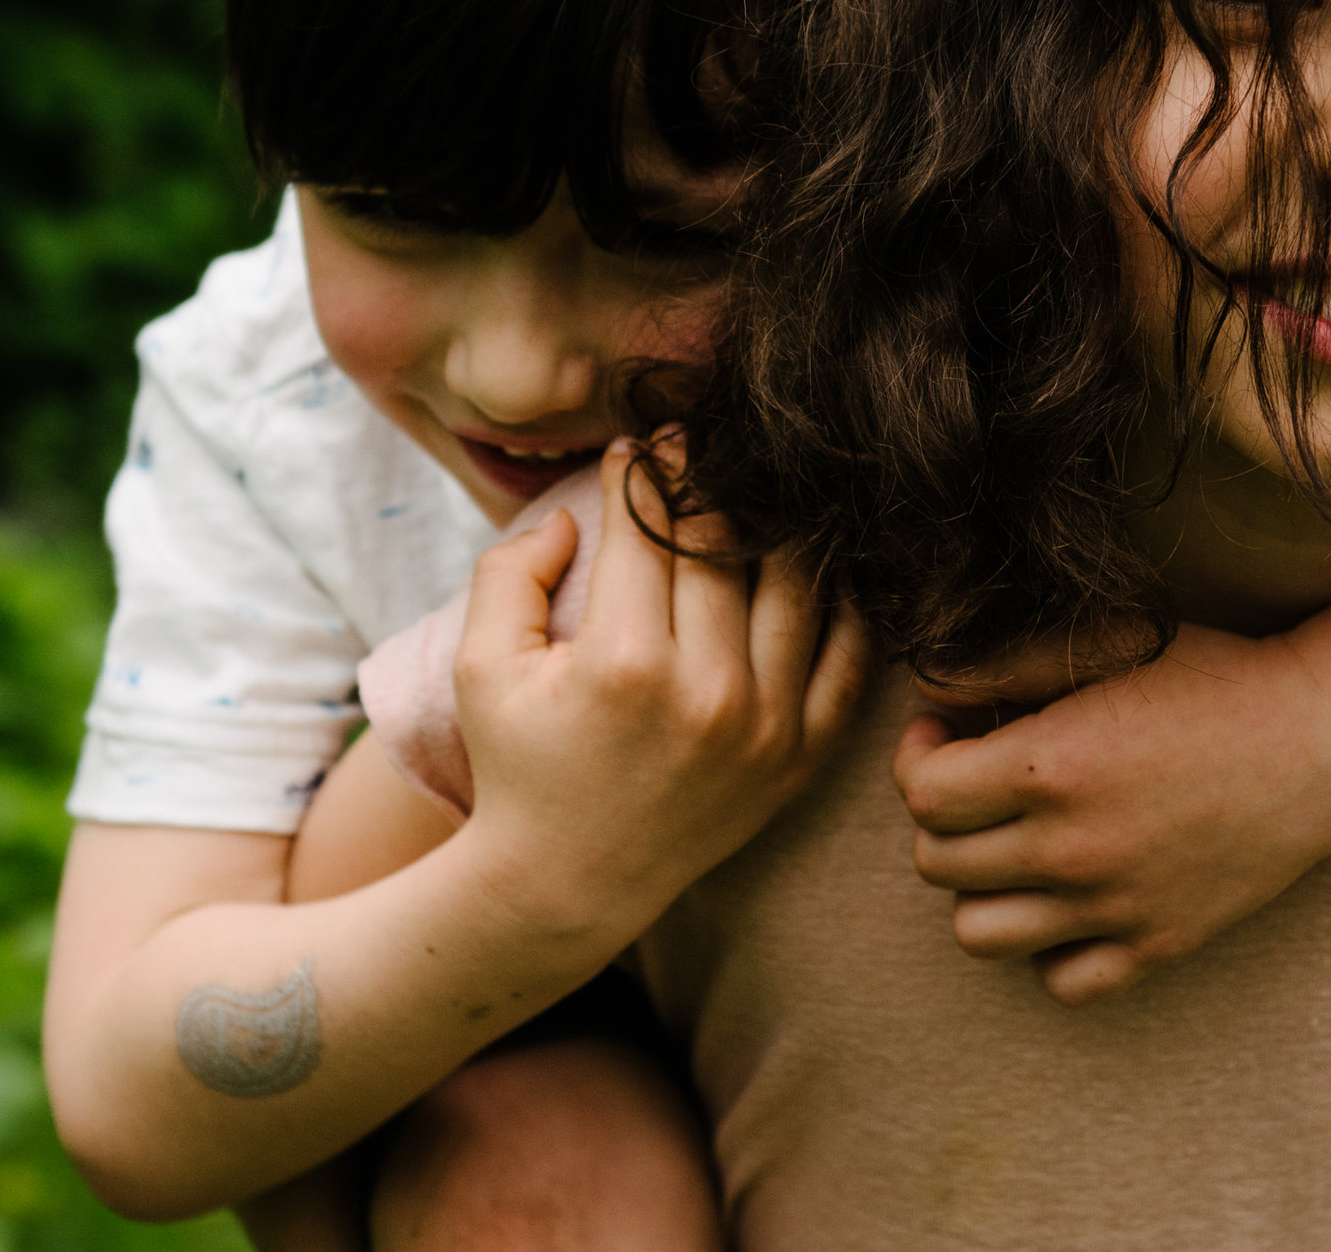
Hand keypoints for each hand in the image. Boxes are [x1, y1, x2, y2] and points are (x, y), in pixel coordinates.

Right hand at [455, 438, 871, 943]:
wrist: (566, 884)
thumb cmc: (520, 766)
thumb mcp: (481, 667)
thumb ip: (509, 574)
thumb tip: (577, 514)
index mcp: (623, 662)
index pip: (648, 529)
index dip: (642, 473)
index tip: (641, 446)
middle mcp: (707, 692)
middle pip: (725, 544)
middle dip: (708, 483)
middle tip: (700, 452)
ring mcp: (766, 727)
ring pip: (797, 583)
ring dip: (782, 526)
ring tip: (759, 495)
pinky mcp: (800, 756)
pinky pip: (850, 656)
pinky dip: (845, 602)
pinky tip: (817, 564)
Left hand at [893, 622, 1330, 1006]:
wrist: (1321, 741)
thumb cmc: (1214, 678)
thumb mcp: (1106, 643)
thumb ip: (1004, 663)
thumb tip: (929, 688)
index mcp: (1048, 768)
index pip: (920, 795)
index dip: (918, 756)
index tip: (947, 731)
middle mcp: (1069, 849)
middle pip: (935, 863)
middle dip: (942, 817)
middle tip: (979, 781)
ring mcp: (1111, 907)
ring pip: (978, 934)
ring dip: (980, 888)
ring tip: (1012, 845)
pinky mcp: (1156, 945)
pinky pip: (1062, 981)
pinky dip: (1051, 948)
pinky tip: (1071, 897)